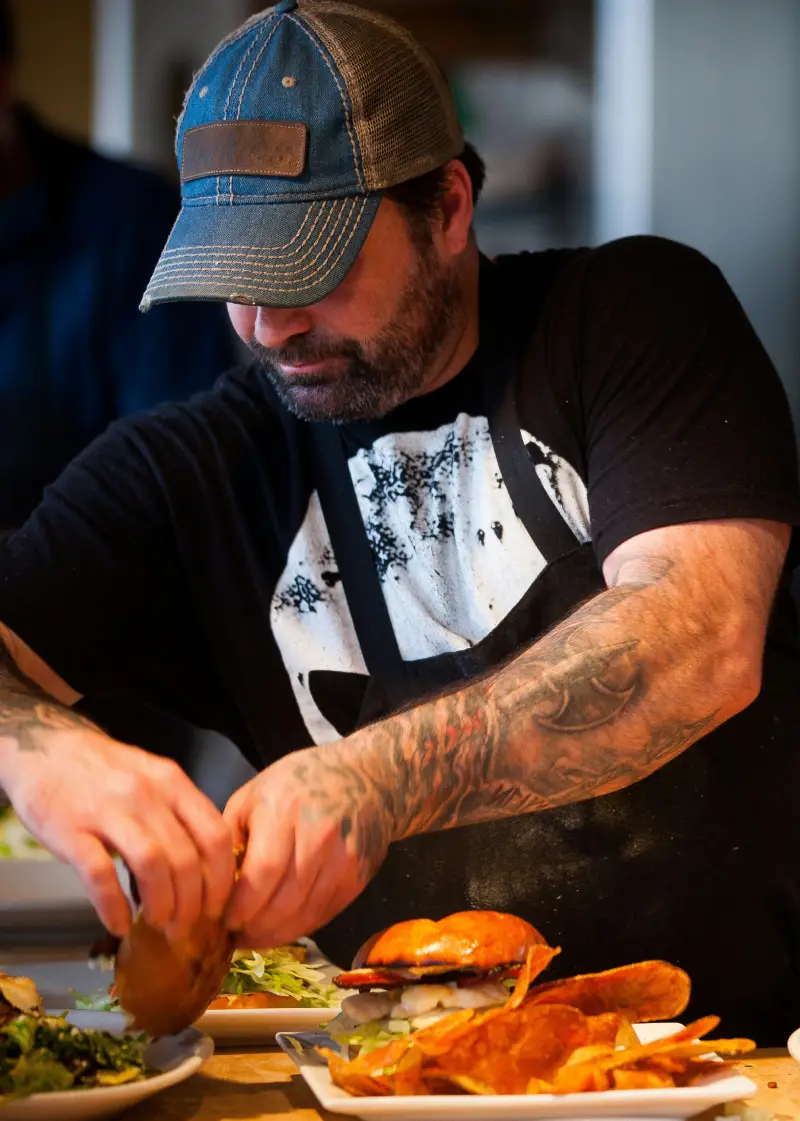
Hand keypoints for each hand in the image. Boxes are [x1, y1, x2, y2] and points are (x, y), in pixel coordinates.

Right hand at [0, 727, 235, 939]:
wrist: (47, 749)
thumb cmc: (105, 771)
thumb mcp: (152, 777)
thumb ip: (178, 813)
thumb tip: (205, 867)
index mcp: (172, 783)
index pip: (214, 835)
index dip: (222, 878)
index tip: (219, 905)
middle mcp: (146, 795)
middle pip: (187, 858)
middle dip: (194, 903)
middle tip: (188, 926)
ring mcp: (109, 812)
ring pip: (152, 866)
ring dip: (162, 905)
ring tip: (161, 924)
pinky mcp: (72, 831)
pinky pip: (101, 876)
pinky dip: (114, 906)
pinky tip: (119, 924)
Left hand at [223, 743, 391, 946]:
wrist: (365, 776)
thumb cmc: (298, 783)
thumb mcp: (252, 795)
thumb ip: (230, 836)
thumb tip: (209, 884)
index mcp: (283, 810)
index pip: (261, 874)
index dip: (241, 906)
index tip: (224, 919)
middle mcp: (317, 834)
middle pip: (284, 901)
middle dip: (255, 927)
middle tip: (237, 935)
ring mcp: (343, 857)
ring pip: (305, 914)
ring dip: (277, 933)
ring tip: (256, 936)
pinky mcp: (358, 875)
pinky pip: (325, 913)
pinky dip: (301, 926)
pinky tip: (284, 926)